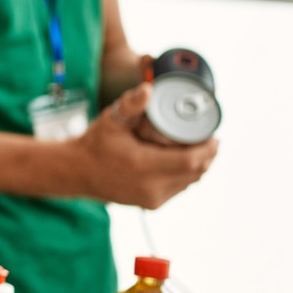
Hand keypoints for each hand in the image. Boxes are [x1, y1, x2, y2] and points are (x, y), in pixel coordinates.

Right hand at [71, 83, 218, 209]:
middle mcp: (149, 186)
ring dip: (198, 165)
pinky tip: (182, 162)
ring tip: (198, 148)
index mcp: (142, 165)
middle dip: (207, 155)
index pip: (190, 161)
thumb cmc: (96, 143)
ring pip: (189, 182)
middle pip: (195, 172)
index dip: (208, 149)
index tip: (215, 136)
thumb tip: (148, 88)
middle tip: (208, 139)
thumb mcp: (111, 120)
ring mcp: (151, 198)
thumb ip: (131, 104)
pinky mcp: (151, 204)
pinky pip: (178, 188)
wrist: (78, 172)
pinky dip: (185, 175)